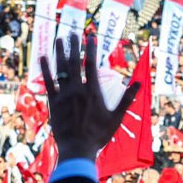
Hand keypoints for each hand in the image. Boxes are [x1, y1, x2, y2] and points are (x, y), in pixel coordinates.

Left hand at [39, 34, 138, 161]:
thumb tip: (139, 83)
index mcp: (93, 91)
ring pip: (61, 69)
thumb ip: (127, 99)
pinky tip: (43, 57)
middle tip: (73, 32)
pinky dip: (45, 69)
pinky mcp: (53, 103)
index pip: (91, 64)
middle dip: (74, 46)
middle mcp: (77, 90)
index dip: (91, 48)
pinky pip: (48, 82)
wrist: (77, 149)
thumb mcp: (116, 118)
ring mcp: (63, 95)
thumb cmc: (98, 135)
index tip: (91, 36)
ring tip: (59, 39)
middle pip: (75, 62)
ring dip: (60, 53)